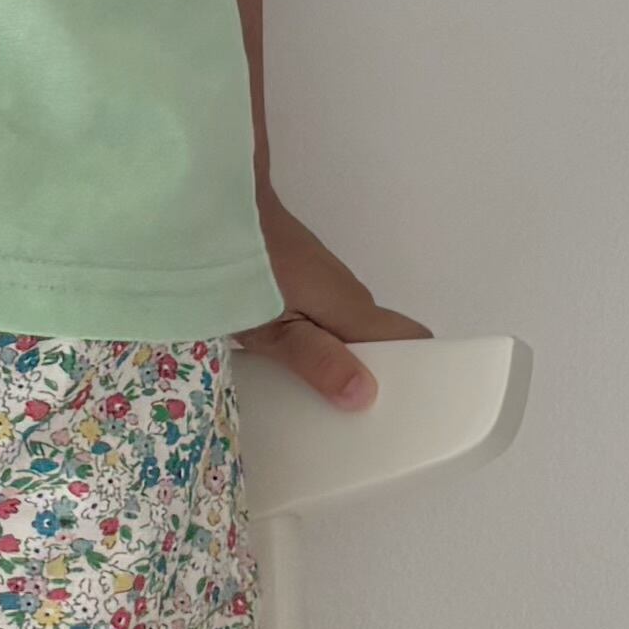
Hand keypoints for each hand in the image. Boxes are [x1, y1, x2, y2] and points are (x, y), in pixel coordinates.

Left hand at [237, 183, 429, 413]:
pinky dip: (312, 342)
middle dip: (366, 378)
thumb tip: (366, 394)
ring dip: (334, 361)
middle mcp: (347, 295)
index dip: (414, 372)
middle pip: (374, 341)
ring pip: (343, 329)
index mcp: (352, 309)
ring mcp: (321, 284)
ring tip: (314, 404)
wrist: (214, 205)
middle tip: (347, 423)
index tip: (401, 409)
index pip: (409, 339)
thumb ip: (317, 359)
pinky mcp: (298, 278)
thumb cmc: (243, 269)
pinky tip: (285, 366)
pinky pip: (319, 317)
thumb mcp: (273, 327)